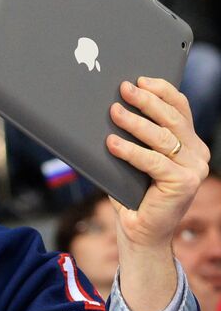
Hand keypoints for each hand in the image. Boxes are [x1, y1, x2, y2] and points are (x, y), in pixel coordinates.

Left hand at [107, 77, 210, 310]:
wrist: (140, 231)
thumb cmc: (133, 193)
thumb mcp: (134, 159)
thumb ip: (135, 137)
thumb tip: (113, 106)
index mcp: (190, 144)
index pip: (180, 108)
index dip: (162, 91)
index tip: (140, 79)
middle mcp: (197, 154)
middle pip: (172, 118)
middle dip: (146, 100)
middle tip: (123, 89)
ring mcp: (194, 169)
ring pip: (162, 137)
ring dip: (135, 122)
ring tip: (113, 112)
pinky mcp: (183, 183)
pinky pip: (152, 161)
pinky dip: (130, 150)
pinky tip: (112, 143)